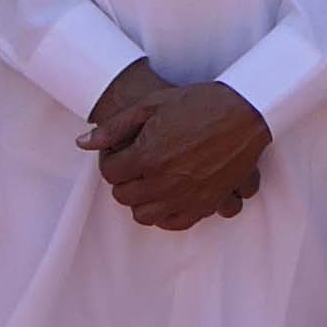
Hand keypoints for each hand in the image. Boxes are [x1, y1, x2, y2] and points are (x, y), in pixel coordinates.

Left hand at [81, 70, 268, 232]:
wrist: (244, 112)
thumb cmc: (197, 103)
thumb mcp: (150, 106)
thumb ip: (114, 127)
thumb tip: (83, 144)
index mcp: (147, 155)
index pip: (110, 173)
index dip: (111, 161)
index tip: (120, 153)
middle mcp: (164, 181)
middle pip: (124, 196)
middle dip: (124, 180)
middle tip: (134, 165)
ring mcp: (186, 196)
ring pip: (144, 215)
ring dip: (141, 200)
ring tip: (150, 181)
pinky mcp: (205, 205)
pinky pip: (174, 223)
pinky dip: (165, 213)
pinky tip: (167, 195)